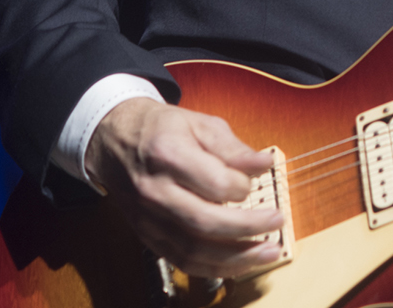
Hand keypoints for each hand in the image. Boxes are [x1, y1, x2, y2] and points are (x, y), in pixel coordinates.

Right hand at [85, 98, 282, 278]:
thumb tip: (265, 163)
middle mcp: (155, 190)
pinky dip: (213, 268)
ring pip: (193, 250)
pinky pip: (182, 261)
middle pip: (204, 221)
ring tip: (268, 252)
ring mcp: (148, 218)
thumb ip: (233, 148)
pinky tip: (239, 264)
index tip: (254, 182)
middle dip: (248, 227)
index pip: (214, 182)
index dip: (243, 186)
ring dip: (236, 258)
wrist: (114, 141)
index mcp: (168, 154)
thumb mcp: (200, 124)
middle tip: (277, 221)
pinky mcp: (148, 236)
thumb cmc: (162, 130)